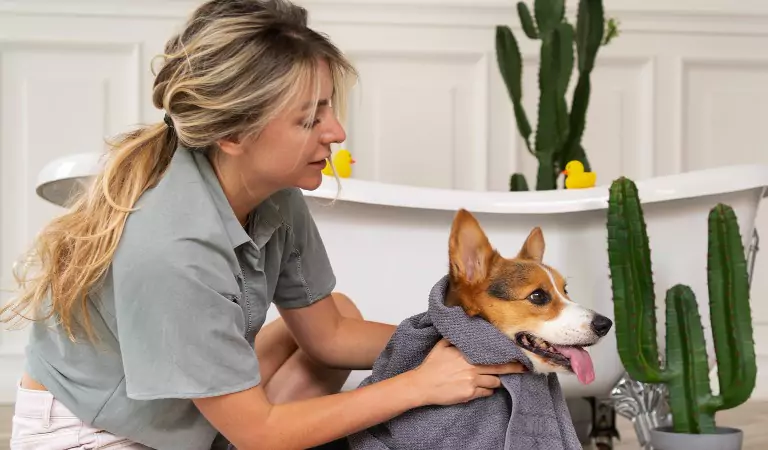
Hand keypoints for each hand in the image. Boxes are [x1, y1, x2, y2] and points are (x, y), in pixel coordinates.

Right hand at [408, 338, 526, 406]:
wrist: (422, 385)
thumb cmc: (430, 366)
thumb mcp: (441, 346)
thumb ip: (454, 338)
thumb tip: (462, 329)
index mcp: (467, 354)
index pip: (492, 354)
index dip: (506, 355)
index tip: (517, 354)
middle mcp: (472, 367)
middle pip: (499, 369)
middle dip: (514, 369)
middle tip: (525, 368)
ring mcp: (471, 382)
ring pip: (494, 382)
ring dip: (497, 381)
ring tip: (500, 379)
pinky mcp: (469, 394)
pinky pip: (486, 393)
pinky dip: (488, 390)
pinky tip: (486, 388)